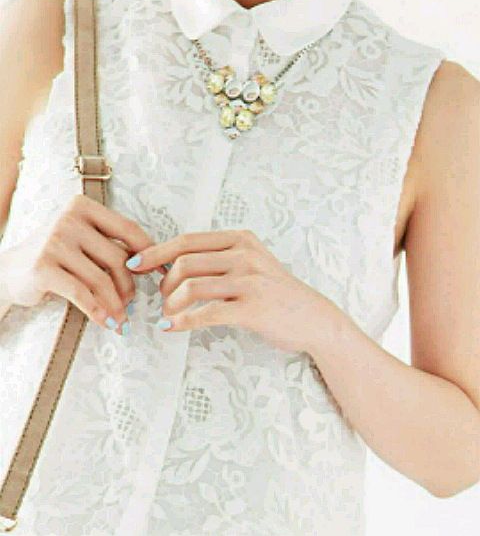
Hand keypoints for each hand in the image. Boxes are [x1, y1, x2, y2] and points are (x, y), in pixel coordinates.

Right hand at [1, 195, 153, 334]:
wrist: (10, 271)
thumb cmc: (56, 255)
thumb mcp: (82, 239)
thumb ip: (111, 244)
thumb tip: (153, 263)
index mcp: (83, 206)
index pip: (128, 229)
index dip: (148, 253)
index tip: (161, 272)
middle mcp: (68, 219)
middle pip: (117, 258)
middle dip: (129, 286)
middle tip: (131, 303)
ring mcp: (54, 241)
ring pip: (101, 279)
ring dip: (116, 304)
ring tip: (122, 318)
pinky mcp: (44, 267)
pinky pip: (81, 294)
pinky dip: (97, 311)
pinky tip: (106, 322)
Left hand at [125, 229, 322, 353]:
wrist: (313, 318)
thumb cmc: (274, 293)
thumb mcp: (250, 263)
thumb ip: (218, 259)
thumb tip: (170, 266)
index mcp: (240, 239)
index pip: (186, 240)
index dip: (156, 253)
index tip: (136, 265)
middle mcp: (244, 254)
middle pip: (184, 262)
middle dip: (164, 284)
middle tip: (161, 301)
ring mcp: (250, 280)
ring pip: (192, 285)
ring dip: (171, 304)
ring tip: (169, 316)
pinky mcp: (252, 308)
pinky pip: (206, 313)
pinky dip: (183, 322)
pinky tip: (173, 328)